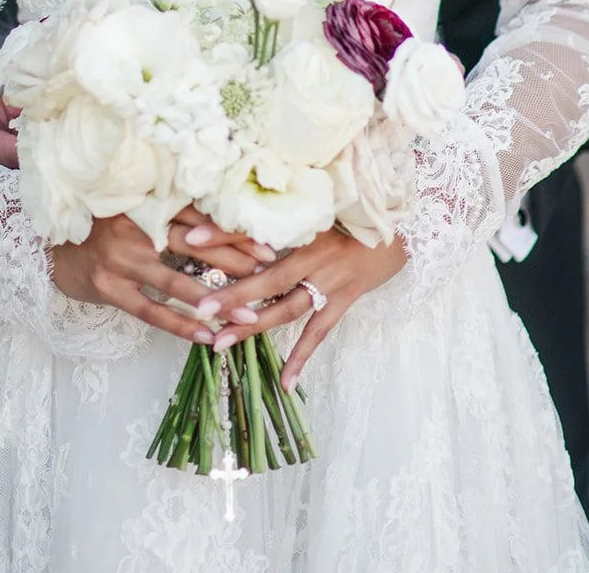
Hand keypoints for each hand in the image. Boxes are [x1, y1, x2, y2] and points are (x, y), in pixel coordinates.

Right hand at [49, 212, 274, 344]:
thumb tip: (221, 220)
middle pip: (196, 244)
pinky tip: (206, 335)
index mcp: (147, 202)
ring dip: (216, 300)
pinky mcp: (109, 289)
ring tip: (249, 315)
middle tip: (271, 273)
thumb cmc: (101, 228)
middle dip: (236, 260)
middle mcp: (136, 227)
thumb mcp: (133, 209)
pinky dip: (180, 324)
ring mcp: (121, 260)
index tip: (269, 241)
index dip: (234, 228)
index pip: (200, 214)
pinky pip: (151, 311)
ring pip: (178, 282)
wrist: (48, 248)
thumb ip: (169, 212)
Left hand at [192, 228, 408, 390]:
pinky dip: (302, 357)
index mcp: (305, 226)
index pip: (258, 230)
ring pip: (287, 309)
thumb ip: (279, 212)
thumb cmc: (348, 214)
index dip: (224, 233)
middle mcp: (316, 256)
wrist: (398, 230)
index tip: (190, 239)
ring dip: (254, 326)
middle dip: (232, 295)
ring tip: (220, 343)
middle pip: (268, 278)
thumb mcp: (315, 206)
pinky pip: (319, 334)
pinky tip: (284, 382)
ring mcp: (331, 283)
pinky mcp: (343, 302)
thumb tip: (235, 208)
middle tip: (199, 309)